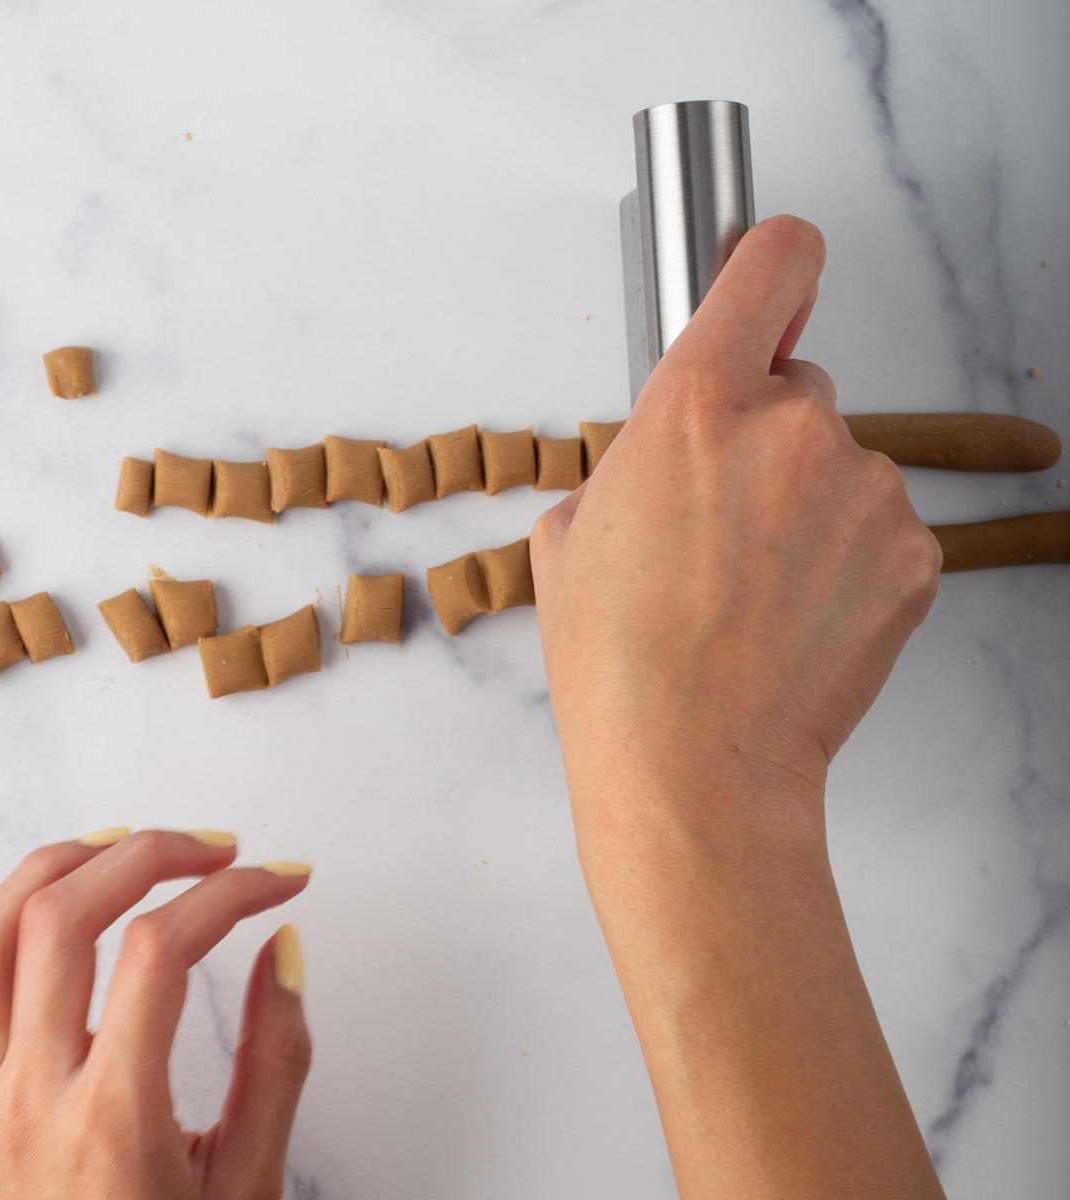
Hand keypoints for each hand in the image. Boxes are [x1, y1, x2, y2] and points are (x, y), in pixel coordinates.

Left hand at [0, 830, 311, 1199]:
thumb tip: (282, 948)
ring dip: (58, 862)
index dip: (232, 895)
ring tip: (127, 841)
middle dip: (151, 854)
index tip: (283, 882)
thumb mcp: (249, 1181)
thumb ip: (276, 1058)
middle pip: (66, 919)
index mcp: (111, 1120)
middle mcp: (31, 1097)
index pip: (161, 953)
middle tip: (217, 850)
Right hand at [530, 216, 946, 1197]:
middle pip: (799, 386)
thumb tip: (656, 469)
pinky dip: (848, 558)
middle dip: (764, 437)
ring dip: (805, 505)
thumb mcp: (568, 541)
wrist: (693, 766)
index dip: (770, 265)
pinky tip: (797, 615)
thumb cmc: (619, 665)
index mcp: (695, 405)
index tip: (771, 280)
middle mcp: (793, 427)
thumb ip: (621, 469)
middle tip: (722, 521)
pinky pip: (879, 527)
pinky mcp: (914, 552)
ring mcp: (865, 490)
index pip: (770, 261)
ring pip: (840, 465)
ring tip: (753, 588)